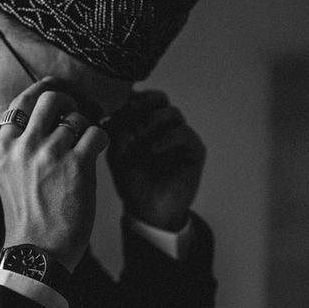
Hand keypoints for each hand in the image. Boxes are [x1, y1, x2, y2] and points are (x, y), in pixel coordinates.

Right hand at [0, 78, 109, 271]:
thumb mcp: (8, 175)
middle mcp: (25, 145)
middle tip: (76, 114)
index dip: (42, 90)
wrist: (36, 252)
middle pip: (50, 98)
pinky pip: (97, 133)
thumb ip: (20, 146)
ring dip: (86, 129)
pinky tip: (98, 151)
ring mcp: (51, 153)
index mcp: (5, 147)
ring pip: (78, 119)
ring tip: (86, 147)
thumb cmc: (26, 217)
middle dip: (68, 102)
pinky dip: (102, 139)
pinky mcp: (77, 165)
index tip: (54, 89)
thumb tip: (43, 119)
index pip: (22, 101)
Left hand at [105, 90, 205, 230]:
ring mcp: (180, 135)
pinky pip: (184, 133)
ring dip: (152, 121)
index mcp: (145, 122)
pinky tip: (151, 150)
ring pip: (172, 112)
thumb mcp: (117, 154)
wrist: (149, 210)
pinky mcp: (194, 149)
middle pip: (159, 98)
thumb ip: (117, 131)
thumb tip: (117, 110)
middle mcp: (164, 125)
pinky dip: (165, 138)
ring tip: (137, 137)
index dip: (128, 99)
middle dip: (143, 103)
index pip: (141, 97)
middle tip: (129, 113)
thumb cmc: (131, 181)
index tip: (114, 107)